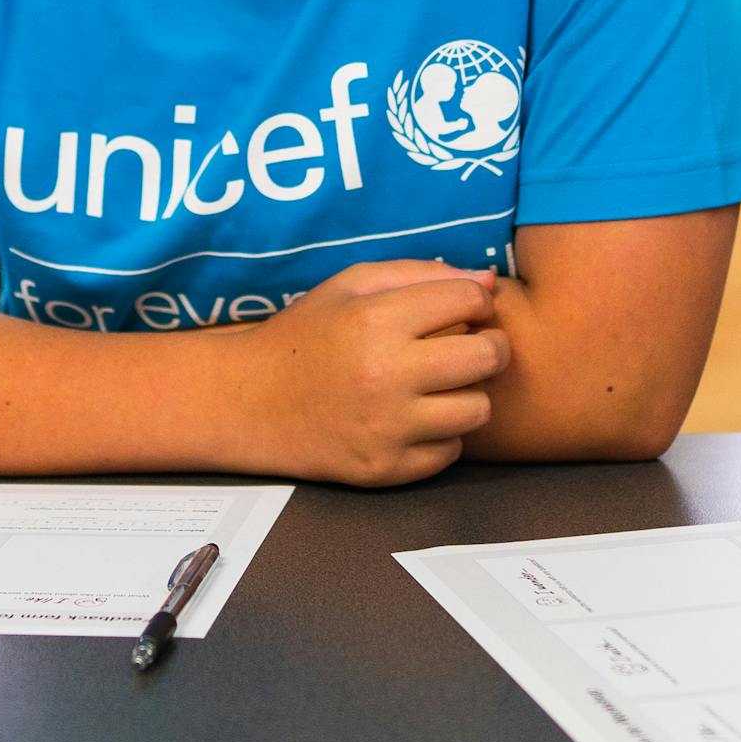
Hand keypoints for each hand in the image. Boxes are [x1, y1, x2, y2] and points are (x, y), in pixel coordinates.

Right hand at [239, 258, 508, 485]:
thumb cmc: (306, 336)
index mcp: (375, 320)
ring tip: (442, 386)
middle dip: (489, 346)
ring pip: (478, 410)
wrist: (251, 403)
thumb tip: (488, 281)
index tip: (462, 309)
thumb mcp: (350, 286)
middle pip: (487, 356)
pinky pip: (450, 452)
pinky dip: (441, 436)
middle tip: (470, 347)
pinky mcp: (386, 468)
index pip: (468, 300)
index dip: (474, 300)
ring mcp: (387, 427)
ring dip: (468, 395)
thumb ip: (419, 273)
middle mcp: (385, 375)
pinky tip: (416, 419)